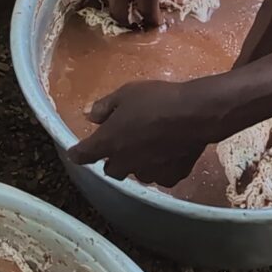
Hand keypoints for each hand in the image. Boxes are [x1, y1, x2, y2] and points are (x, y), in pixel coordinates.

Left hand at [65, 78, 230, 188]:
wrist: (195, 114)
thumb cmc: (156, 100)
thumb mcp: (125, 93)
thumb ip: (104, 107)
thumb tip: (89, 115)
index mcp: (109, 142)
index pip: (83, 155)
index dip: (77, 154)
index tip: (76, 153)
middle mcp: (125, 162)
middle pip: (111, 170)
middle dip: (113, 159)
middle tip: (122, 142)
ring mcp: (148, 172)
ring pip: (136, 173)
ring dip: (137, 163)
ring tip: (148, 146)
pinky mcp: (170, 177)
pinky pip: (159, 176)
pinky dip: (159, 167)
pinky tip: (167, 152)